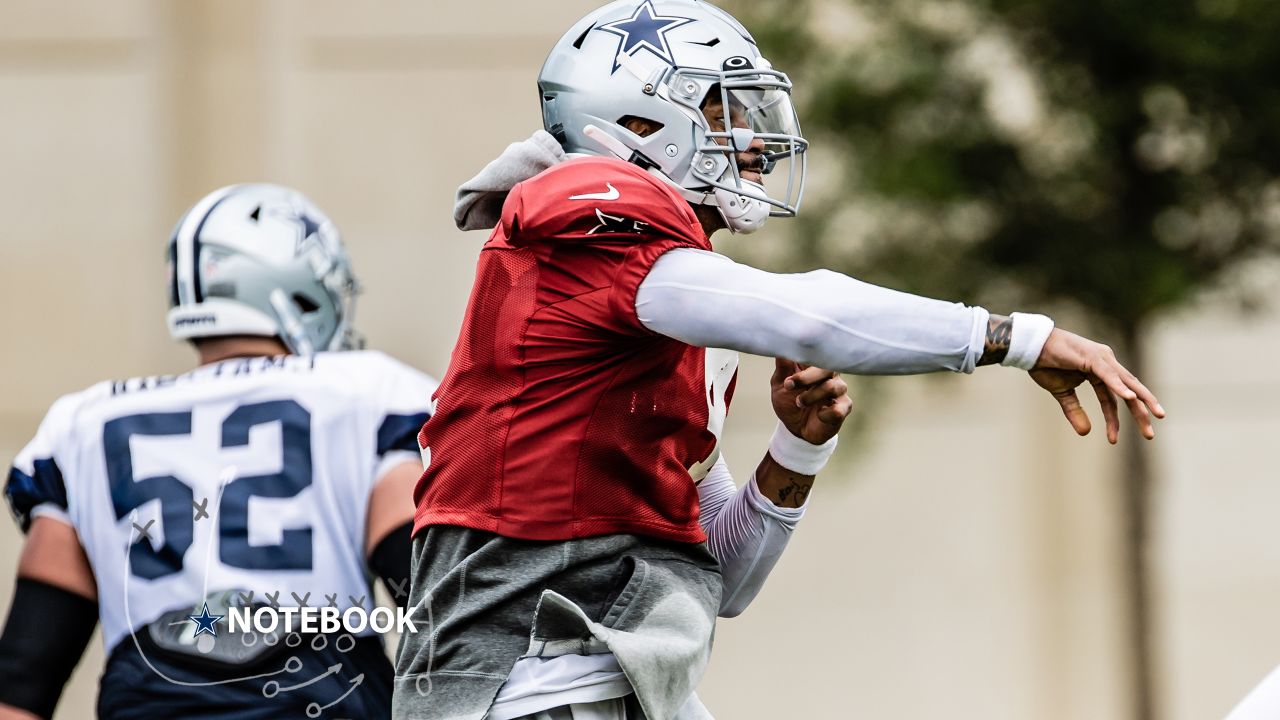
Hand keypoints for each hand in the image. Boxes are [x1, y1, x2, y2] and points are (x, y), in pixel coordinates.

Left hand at [771, 359, 851, 443]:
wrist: (796, 429)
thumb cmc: (789, 401)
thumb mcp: (779, 384)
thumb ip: (783, 366)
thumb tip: (782, 344)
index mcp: (815, 364)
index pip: (817, 353)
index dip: (804, 357)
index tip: (790, 367)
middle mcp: (830, 374)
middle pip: (827, 367)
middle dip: (806, 377)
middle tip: (789, 385)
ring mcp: (839, 390)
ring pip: (831, 387)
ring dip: (811, 396)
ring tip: (799, 402)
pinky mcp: (844, 408)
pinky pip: (838, 409)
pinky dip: (825, 414)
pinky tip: (818, 414)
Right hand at [1030, 328, 1165, 442]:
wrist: (1031, 348)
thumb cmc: (1045, 365)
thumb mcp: (1062, 393)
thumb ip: (1074, 411)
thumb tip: (1086, 433)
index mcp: (1100, 372)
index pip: (1114, 399)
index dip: (1115, 420)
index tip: (1113, 441)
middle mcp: (1106, 364)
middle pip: (1128, 392)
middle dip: (1142, 412)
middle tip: (1150, 435)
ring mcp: (1102, 358)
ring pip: (1126, 382)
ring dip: (1141, 400)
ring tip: (1155, 415)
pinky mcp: (1093, 357)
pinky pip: (1109, 375)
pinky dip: (1119, 386)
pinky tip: (1130, 398)